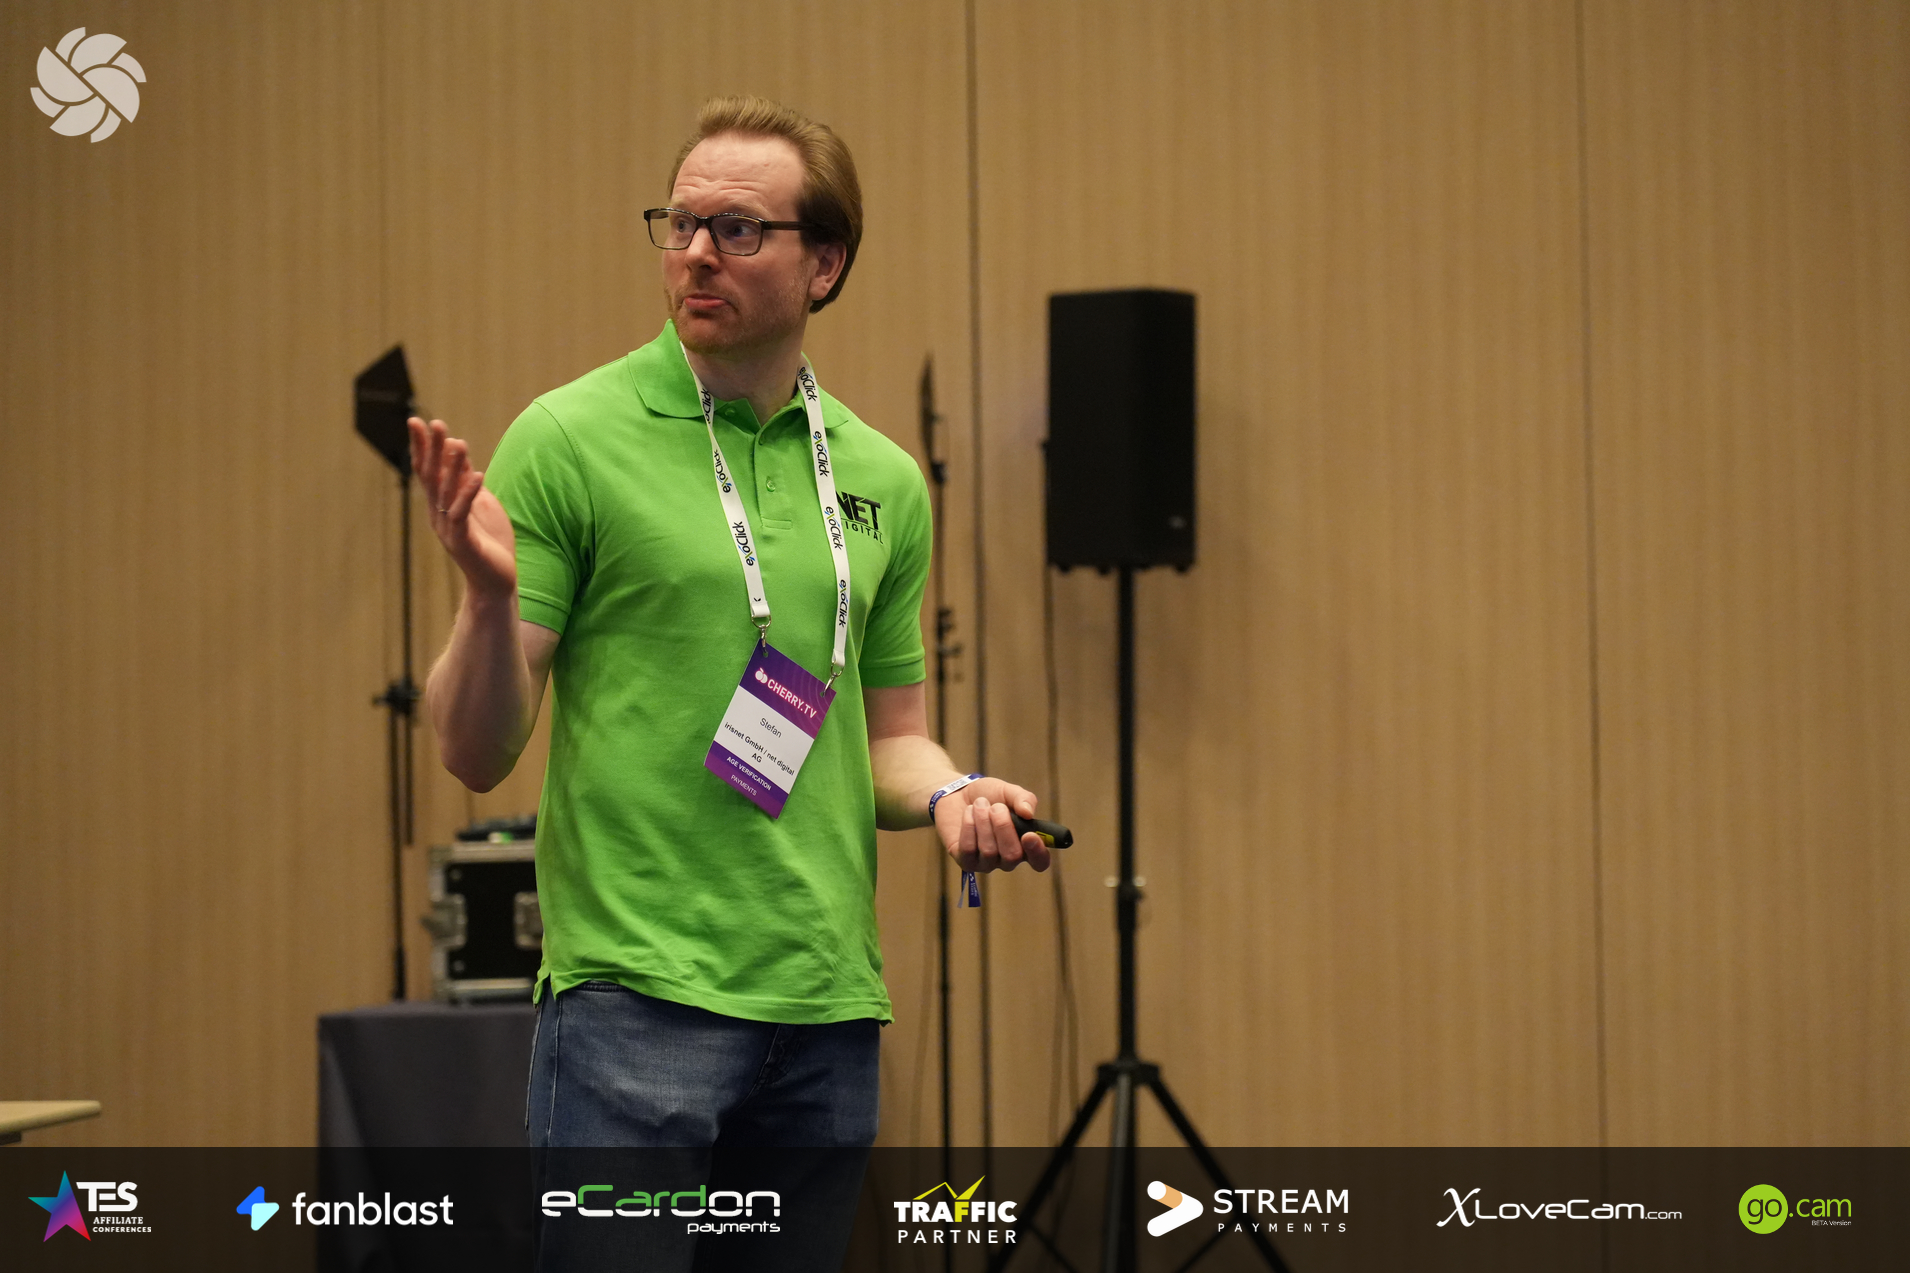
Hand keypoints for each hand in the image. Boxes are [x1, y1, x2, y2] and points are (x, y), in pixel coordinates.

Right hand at [408, 416, 515, 597]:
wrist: (496, 581)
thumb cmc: (489, 542)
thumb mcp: (479, 503)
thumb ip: (466, 480)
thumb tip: (456, 449)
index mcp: (441, 504)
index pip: (428, 470)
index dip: (422, 447)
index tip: (416, 421)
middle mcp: (439, 514)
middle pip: (431, 477)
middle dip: (432, 449)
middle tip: (433, 423)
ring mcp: (449, 529)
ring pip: (447, 493)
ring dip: (453, 467)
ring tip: (459, 442)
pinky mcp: (463, 542)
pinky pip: (463, 514)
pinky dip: (469, 494)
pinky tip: (478, 475)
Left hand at [934, 778, 1050, 873]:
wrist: (957, 793)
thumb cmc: (988, 795)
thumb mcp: (1008, 791)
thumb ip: (1023, 798)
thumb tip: (1028, 813)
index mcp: (1025, 844)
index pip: (1040, 861)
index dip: (1038, 852)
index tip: (1029, 835)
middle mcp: (1007, 858)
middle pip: (1012, 857)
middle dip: (1003, 827)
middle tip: (996, 807)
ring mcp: (986, 863)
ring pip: (989, 851)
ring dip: (984, 822)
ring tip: (979, 804)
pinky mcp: (966, 861)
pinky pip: (969, 849)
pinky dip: (969, 826)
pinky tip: (968, 813)